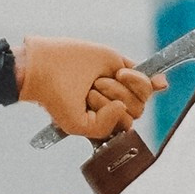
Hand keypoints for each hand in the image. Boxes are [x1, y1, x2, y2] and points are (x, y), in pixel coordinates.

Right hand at [18, 38, 164, 143]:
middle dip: (113, 100)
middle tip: (92, 90)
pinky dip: (136, 79)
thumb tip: (124, 106)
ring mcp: (121, 86)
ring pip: (142, 97)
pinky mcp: (123, 67)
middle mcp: (114, 104)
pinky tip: (120, 74)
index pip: (126, 125)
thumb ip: (107, 126)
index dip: (112, 116)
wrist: (48, 69)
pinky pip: (146, 80)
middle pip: (136, 111)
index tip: (91, 103)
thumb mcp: (80, 126)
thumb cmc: (58, 98)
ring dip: (118, 89)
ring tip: (97, 81)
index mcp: (104, 121)